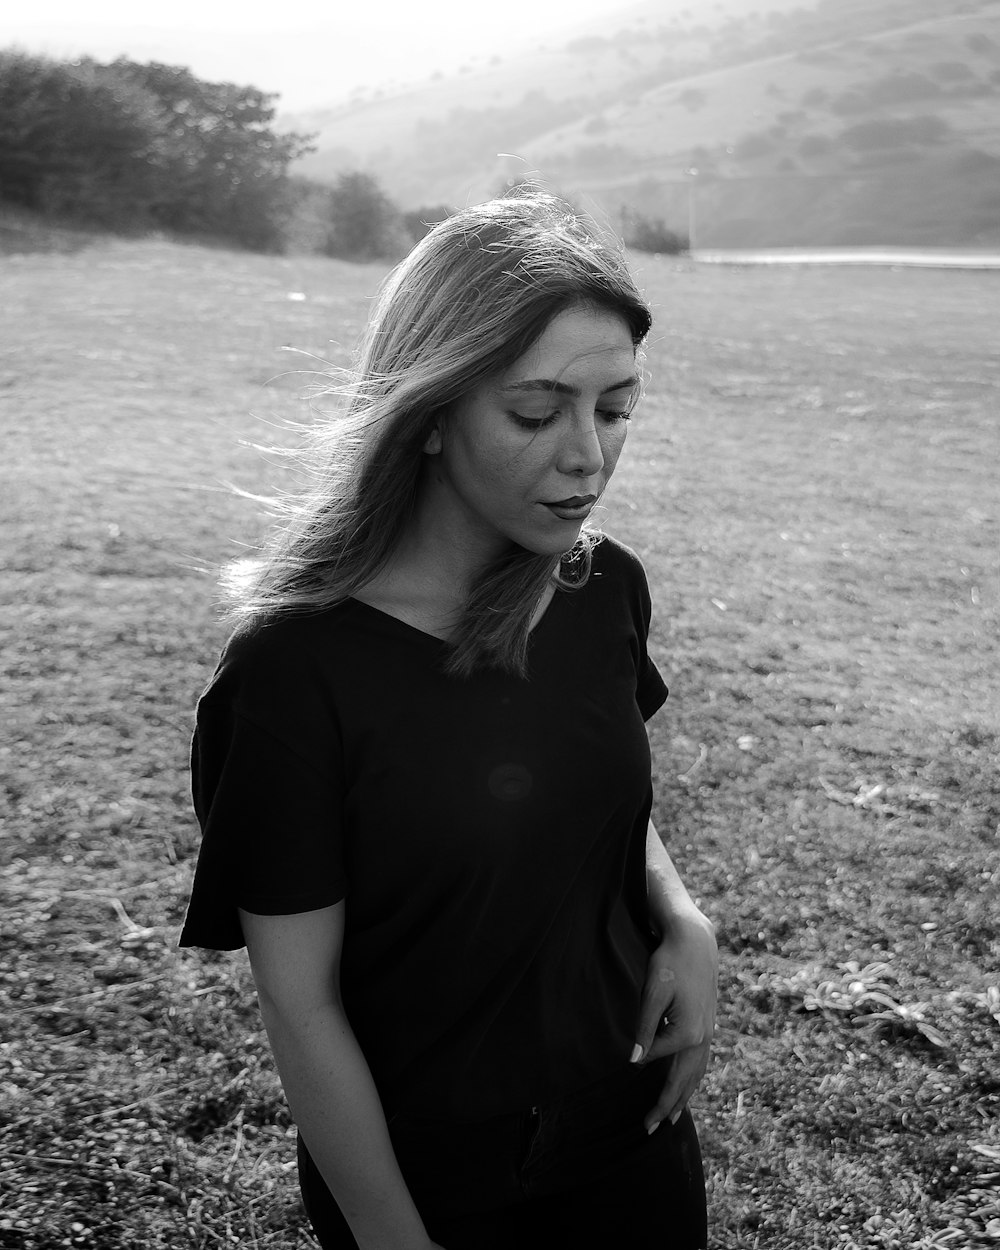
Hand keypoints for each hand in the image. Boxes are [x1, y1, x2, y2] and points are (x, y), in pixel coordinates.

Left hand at [631, 909, 717, 1134]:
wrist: (696, 941)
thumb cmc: (669, 962)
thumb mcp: (652, 992)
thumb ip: (644, 1027)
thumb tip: (635, 1062)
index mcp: (686, 1033)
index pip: (657, 1061)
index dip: (639, 1075)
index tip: (624, 1088)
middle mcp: (701, 1038)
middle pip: (682, 1080)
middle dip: (666, 1106)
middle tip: (649, 1130)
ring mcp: (708, 1033)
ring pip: (695, 1074)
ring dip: (682, 1097)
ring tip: (670, 1118)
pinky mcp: (708, 1026)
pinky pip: (700, 1062)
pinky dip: (692, 1079)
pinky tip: (686, 1084)